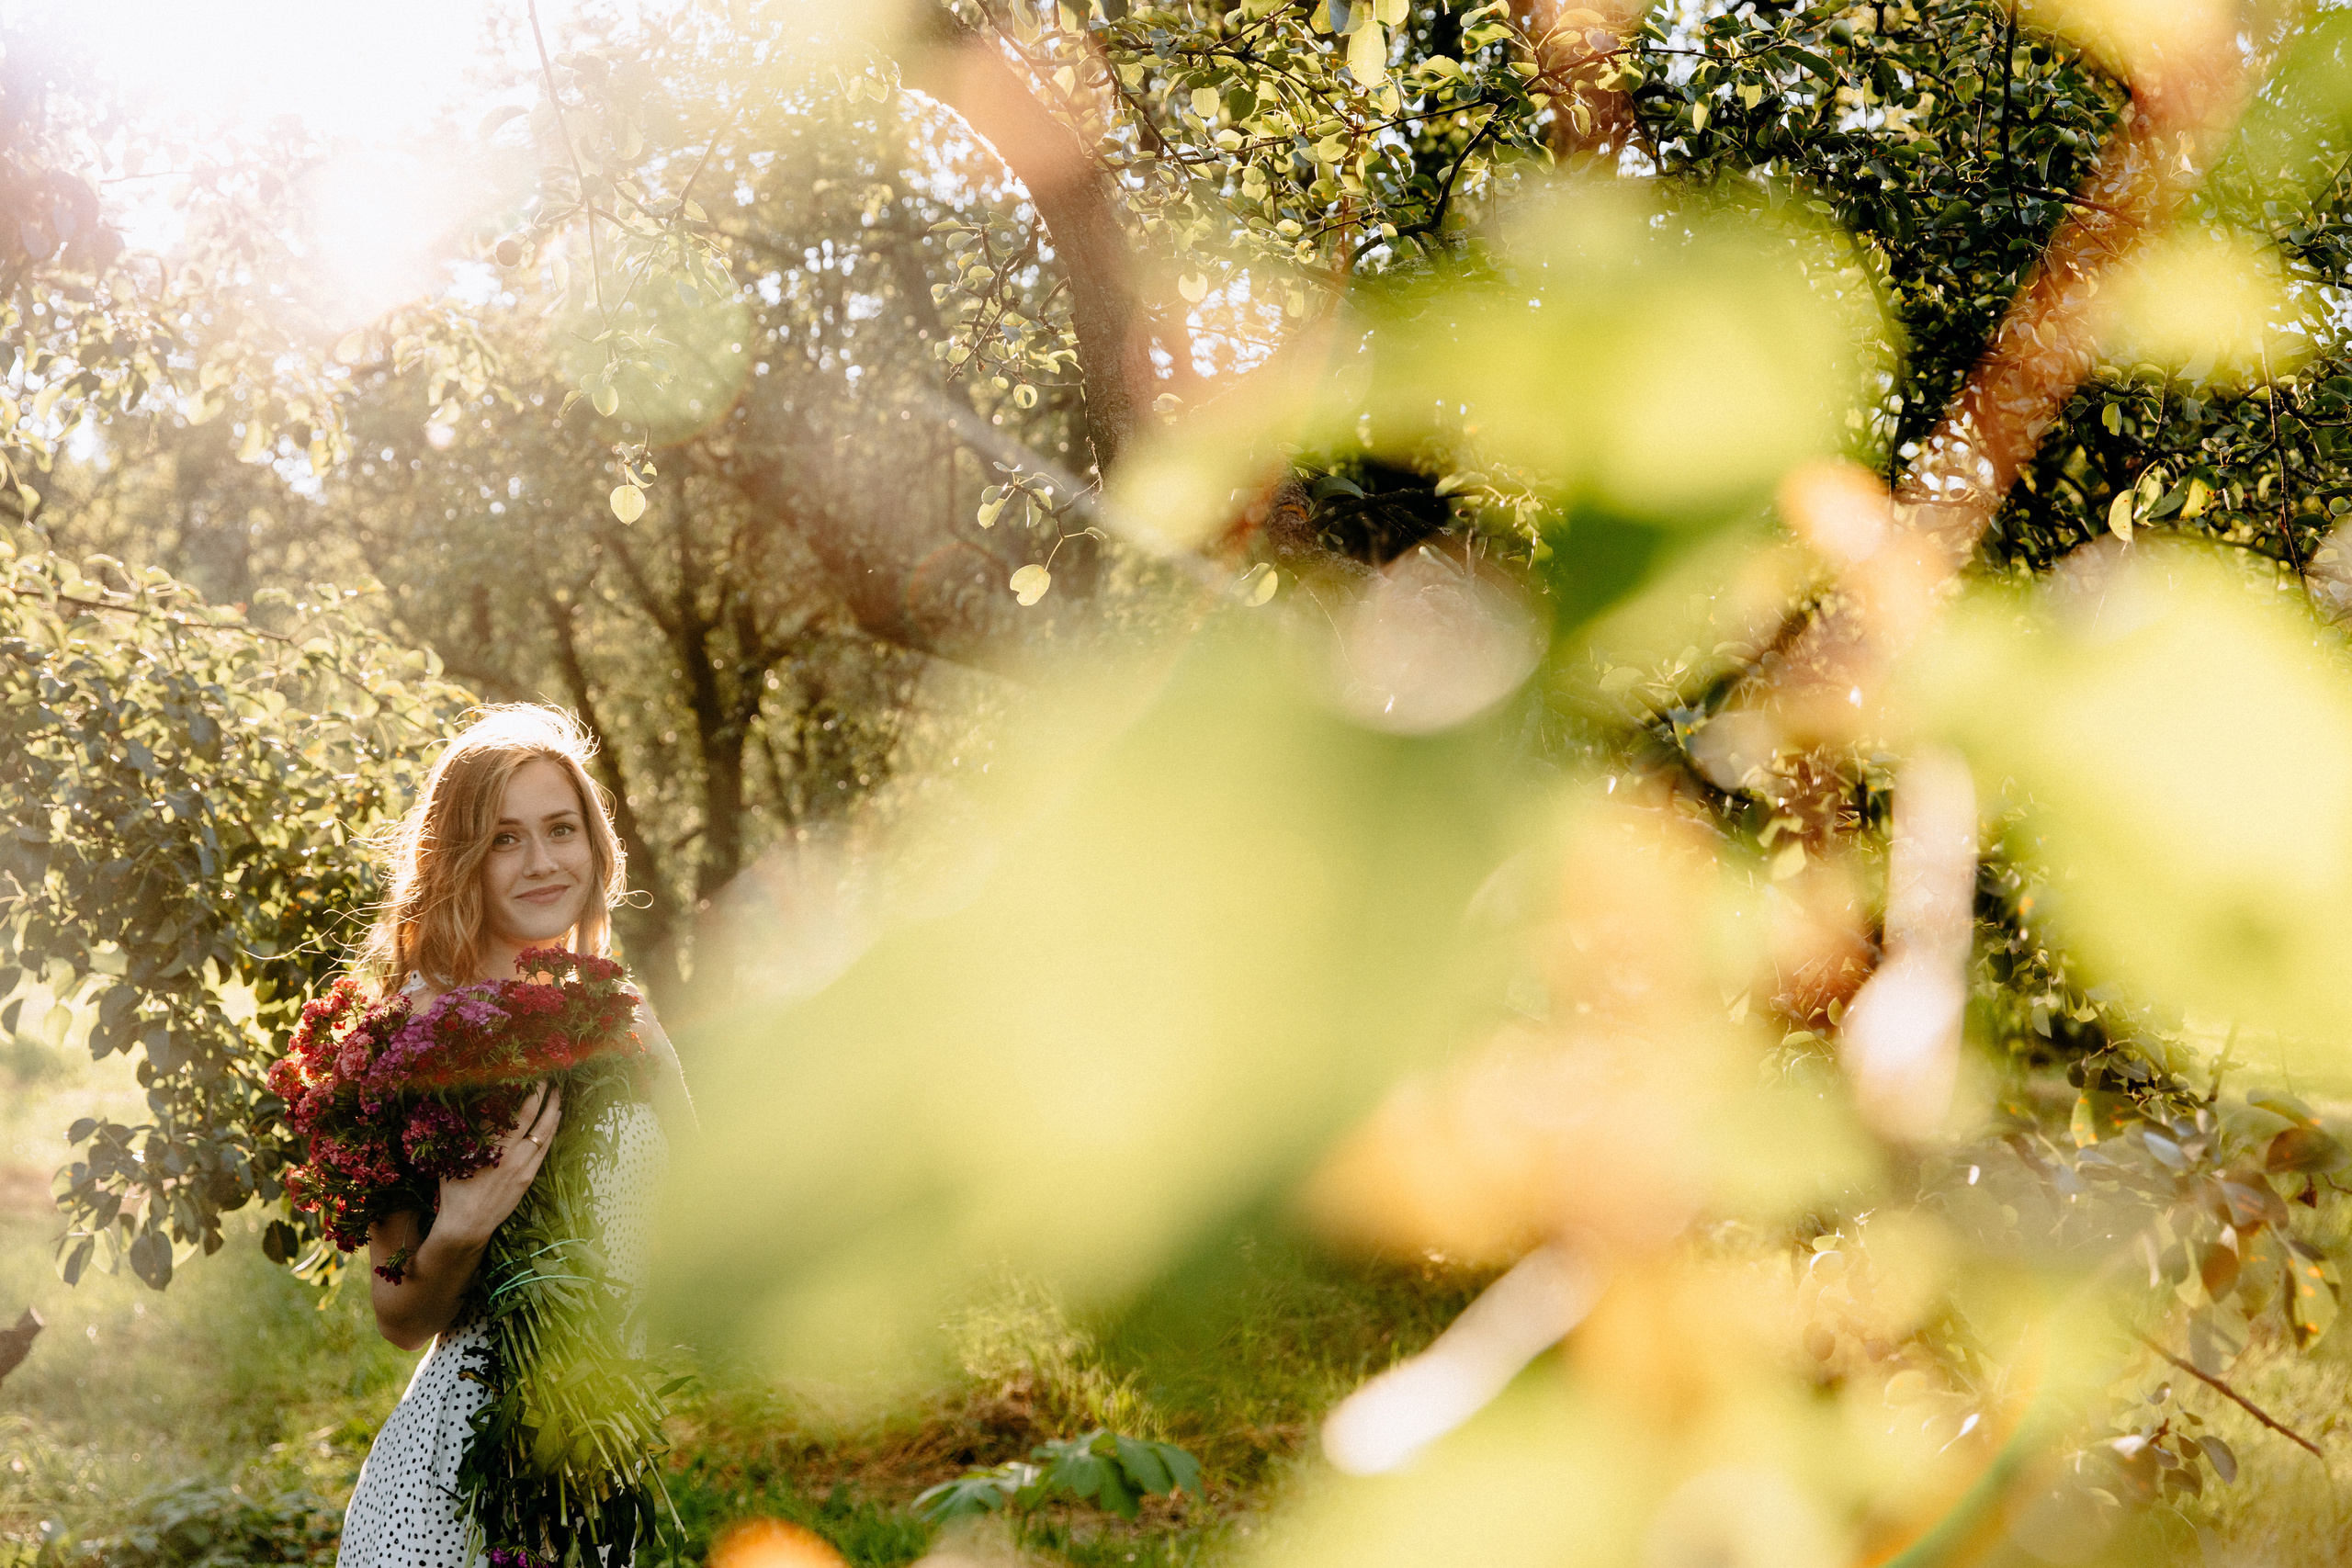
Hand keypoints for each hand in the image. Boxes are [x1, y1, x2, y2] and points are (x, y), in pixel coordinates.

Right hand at [433, 1083, 562, 1247]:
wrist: (467, 1224)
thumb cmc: (455, 1190)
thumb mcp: (453, 1158)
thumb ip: (461, 1134)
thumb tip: (461, 1107)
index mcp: (489, 1146)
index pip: (510, 1110)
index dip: (522, 1091)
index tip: (528, 1074)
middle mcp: (509, 1153)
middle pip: (531, 1116)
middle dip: (542, 1094)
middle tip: (548, 1077)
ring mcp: (522, 1166)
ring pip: (544, 1132)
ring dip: (552, 1110)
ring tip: (557, 1093)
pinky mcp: (529, 1177)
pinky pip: (545, 1148)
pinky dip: (552, 1131)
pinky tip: (555, 1119)